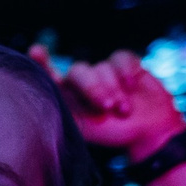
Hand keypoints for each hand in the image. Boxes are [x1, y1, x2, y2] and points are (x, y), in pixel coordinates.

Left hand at [37, 46, 185, 161]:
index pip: (47, 75)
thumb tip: (51, 89)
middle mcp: (80, 82)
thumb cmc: (113, 134)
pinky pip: (121, 58)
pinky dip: (127, 71)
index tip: (36, 51)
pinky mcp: (123, 64)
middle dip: (94, 89)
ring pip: (102, 67)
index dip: (42, 62)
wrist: (149, 132)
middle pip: (78, 71)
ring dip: (115, 89)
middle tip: (107, 107)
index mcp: (65, 96)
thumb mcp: (84, 127)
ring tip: (124, 110)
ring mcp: (102, 71)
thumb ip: (65, 107)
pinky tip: (133, 86)